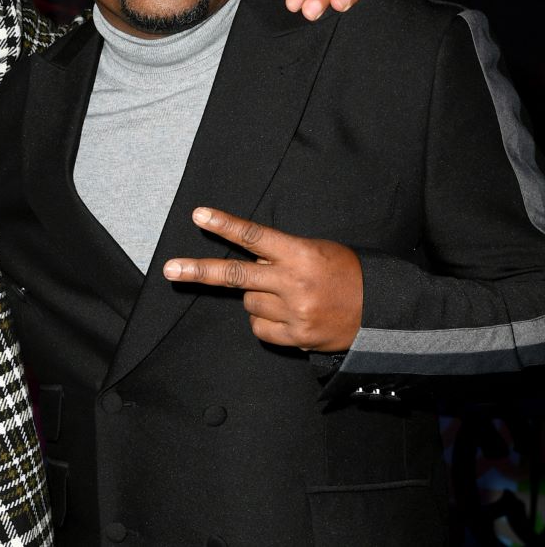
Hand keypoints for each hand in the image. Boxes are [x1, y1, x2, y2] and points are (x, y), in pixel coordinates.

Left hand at [161, 207, 362, 351]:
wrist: (384, 314)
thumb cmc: (347, 274)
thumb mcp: (317, 250)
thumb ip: (281, 254)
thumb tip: (247, 258)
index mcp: (300, 254)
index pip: (254, 235)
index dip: (225, 225)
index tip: (199, 215)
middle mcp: (293, 283)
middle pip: (236, 275)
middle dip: (198, 271)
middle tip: (169, 269)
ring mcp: (293, 313)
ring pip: (248, 302)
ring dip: (258, 296)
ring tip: (287, 295)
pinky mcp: (296, 337)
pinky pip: (259, 327)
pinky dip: (265, 321)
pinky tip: (287, 315)